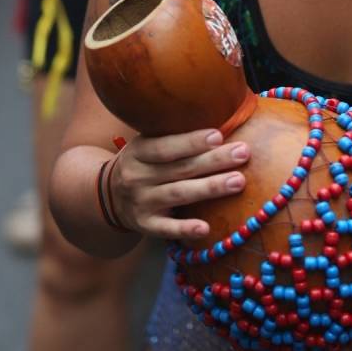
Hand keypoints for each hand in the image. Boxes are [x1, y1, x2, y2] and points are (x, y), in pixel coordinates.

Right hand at [107, 128, 249, 240]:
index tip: (219, 135)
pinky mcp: (145, 225)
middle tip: (243, 152)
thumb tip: (221, 121)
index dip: (192, 141)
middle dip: (214, 160)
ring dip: (210, 188)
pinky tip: (206, 229)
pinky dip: (185, 229)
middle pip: (180, 168)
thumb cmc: (143, 162)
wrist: (108, 195)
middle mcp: (137, 176)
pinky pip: (166, 229)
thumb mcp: (147, 144)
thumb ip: (175, 136)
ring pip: (179, 195)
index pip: (166, 147)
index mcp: (139, 151)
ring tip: (239, 181)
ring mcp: (141, 202)